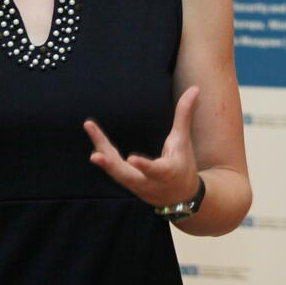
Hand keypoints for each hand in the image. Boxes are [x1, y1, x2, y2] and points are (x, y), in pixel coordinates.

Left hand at [83, 86, 201, 207]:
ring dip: (102, 153)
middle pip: (126, 176)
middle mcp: (148, 182)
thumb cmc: (183, 164)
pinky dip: (104, 152)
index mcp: (166, 173)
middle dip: (110, 166)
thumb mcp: (184, 141)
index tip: (131, 160)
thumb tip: (195, 88)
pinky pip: (112, 167)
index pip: (154, 171)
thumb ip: (184, 116)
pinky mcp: (127, 182)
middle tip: (95, 156)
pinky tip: (95, 134)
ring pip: (115, 171)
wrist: (180, 196)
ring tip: (90, 128)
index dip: (143, 166)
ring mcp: (135, 185)